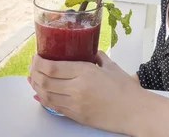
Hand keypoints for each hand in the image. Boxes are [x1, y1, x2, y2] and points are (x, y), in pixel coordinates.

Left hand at [29, 50, 145, 134]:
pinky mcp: (77, 116)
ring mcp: (76, 104)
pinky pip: (54, 107)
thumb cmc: (127, 89)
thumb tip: (87, 51)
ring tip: (32, 78)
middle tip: (32, 66)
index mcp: (85, 72)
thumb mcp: (110, 66)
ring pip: (46, 95)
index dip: (39, 62)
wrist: (136, 112)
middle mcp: (77, 88)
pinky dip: (43, 99)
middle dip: (34, 72)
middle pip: (45, 81)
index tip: (36, 57)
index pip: (52, 67)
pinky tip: (40, 93)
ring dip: (36, 86)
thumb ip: (96, 56)